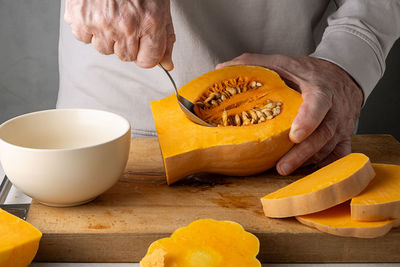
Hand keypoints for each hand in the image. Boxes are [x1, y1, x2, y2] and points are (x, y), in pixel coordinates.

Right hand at [64, 0, 175, 69]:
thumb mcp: (160, 6)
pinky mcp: (80, 18)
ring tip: (110, 13)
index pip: (148, 61)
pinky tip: (96, 11)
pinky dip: (88, 27)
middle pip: (126, 56)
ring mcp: (102, 23)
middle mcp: (126, 26)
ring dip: (107, 36)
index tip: (143, 45)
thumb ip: (165, 37)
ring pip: (105, 49)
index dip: (145, 53)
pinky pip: (84, 37)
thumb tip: (167, 63)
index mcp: (151, 22)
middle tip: (125, 19)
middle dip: (127, 42)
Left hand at [217, 54, 363, 174]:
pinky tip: (302, 173)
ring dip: (307, 162)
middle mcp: (334, 109)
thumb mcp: (282, 62)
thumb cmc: (305, 72)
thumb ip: (253, 63)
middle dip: (302, 153)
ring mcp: (341, 126)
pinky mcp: (343, 138)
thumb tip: (220, 68)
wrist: (342, 74)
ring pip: (328, 148)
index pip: (318, 103)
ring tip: (283, 171)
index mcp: (319, 88)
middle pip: (322, 134)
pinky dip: (323, 167)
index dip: (309, 119)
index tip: (294, 135)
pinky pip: (338, 157)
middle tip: (281, 167)